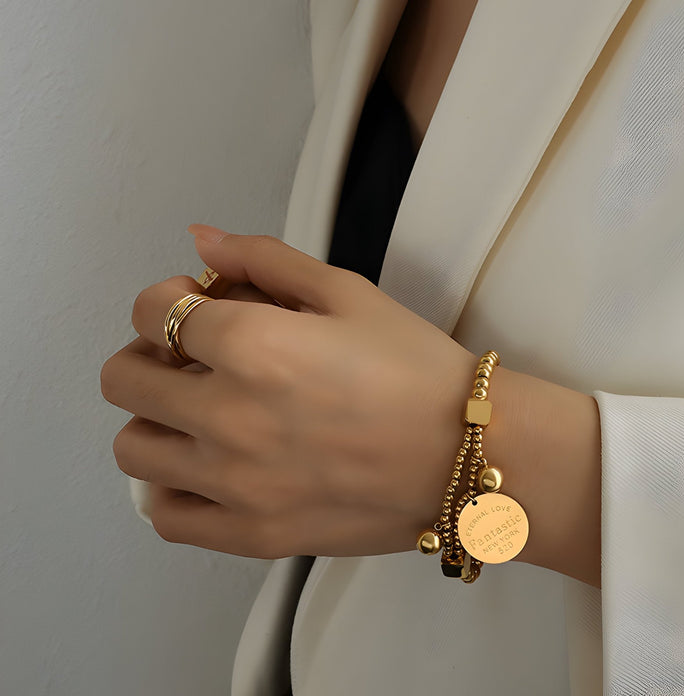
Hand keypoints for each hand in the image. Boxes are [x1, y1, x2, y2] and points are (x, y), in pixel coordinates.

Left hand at [101, 227, 474, 558]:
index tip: (200, 305)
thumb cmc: (415, 366)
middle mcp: (228, 416)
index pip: (152, 310)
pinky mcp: (252, 535)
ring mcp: (235, 485)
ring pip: (134, 449)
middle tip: (194, 356)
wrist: (468, 452)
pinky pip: (166, 517)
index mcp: (253, 345)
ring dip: (155, 419)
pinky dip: (172, 488)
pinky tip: (211, 470)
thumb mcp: (348, 292)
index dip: (167, 297)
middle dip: (149, 352)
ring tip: (202, 413)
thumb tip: (201, 240)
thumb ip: (265, 258)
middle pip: (123, 379)